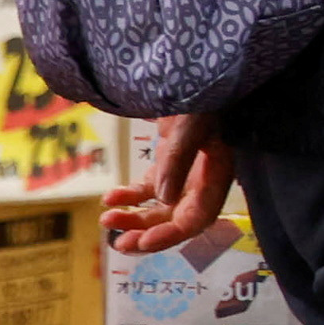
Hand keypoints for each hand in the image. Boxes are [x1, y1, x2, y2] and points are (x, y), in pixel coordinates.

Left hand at [107, 114, 234, 255]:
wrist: (195, 80)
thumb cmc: (202, 100)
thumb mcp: (192, 126)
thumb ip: (179, 161)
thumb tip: (163, 199)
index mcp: (216, 177)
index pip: (197, 218)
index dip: (172, 234)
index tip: (144, 242)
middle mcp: (202, 183)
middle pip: (176, 220)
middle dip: (148, 234)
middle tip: (120, 244)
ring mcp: (185, 175)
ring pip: (159, 209)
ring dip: (134, 218)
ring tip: (106, 221)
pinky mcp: (168, 166)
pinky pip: (147, 190)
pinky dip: (128, 197)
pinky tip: (109, 198)